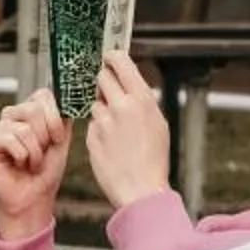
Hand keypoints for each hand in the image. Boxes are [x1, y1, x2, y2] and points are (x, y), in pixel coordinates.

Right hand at [0, 90, 71, 240]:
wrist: (33, 198)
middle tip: (42, 153)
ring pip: (24, 129)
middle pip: (34, 109)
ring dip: (34, 152)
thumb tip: (67, 99)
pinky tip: (18, 164)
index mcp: (31, 112)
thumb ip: (63, 118)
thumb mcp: (61, 142)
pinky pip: (10, 140)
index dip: (54, 116)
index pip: (43, 95)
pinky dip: (21, 156)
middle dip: (45, 137)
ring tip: (31, 162)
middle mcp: (13, 116)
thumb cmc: (47, 172)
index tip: (57, 138)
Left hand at [85, 52, 172, 208]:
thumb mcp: (158, 123)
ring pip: (95, 102)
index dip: (112, 58)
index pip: (120, 62)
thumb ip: (142, 101)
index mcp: (142, 100)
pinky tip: (111, 144)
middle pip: (101, 77)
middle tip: (111, 94)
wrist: (141, 190)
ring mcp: (104, 121)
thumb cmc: (153, 160)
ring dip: (102, 110)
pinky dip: (98, 129)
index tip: (109, 59)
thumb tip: (130, 83)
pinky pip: (91, 124)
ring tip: (116, 130)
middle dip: (104, 84)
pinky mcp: (91, 136)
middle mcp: (121, 106)